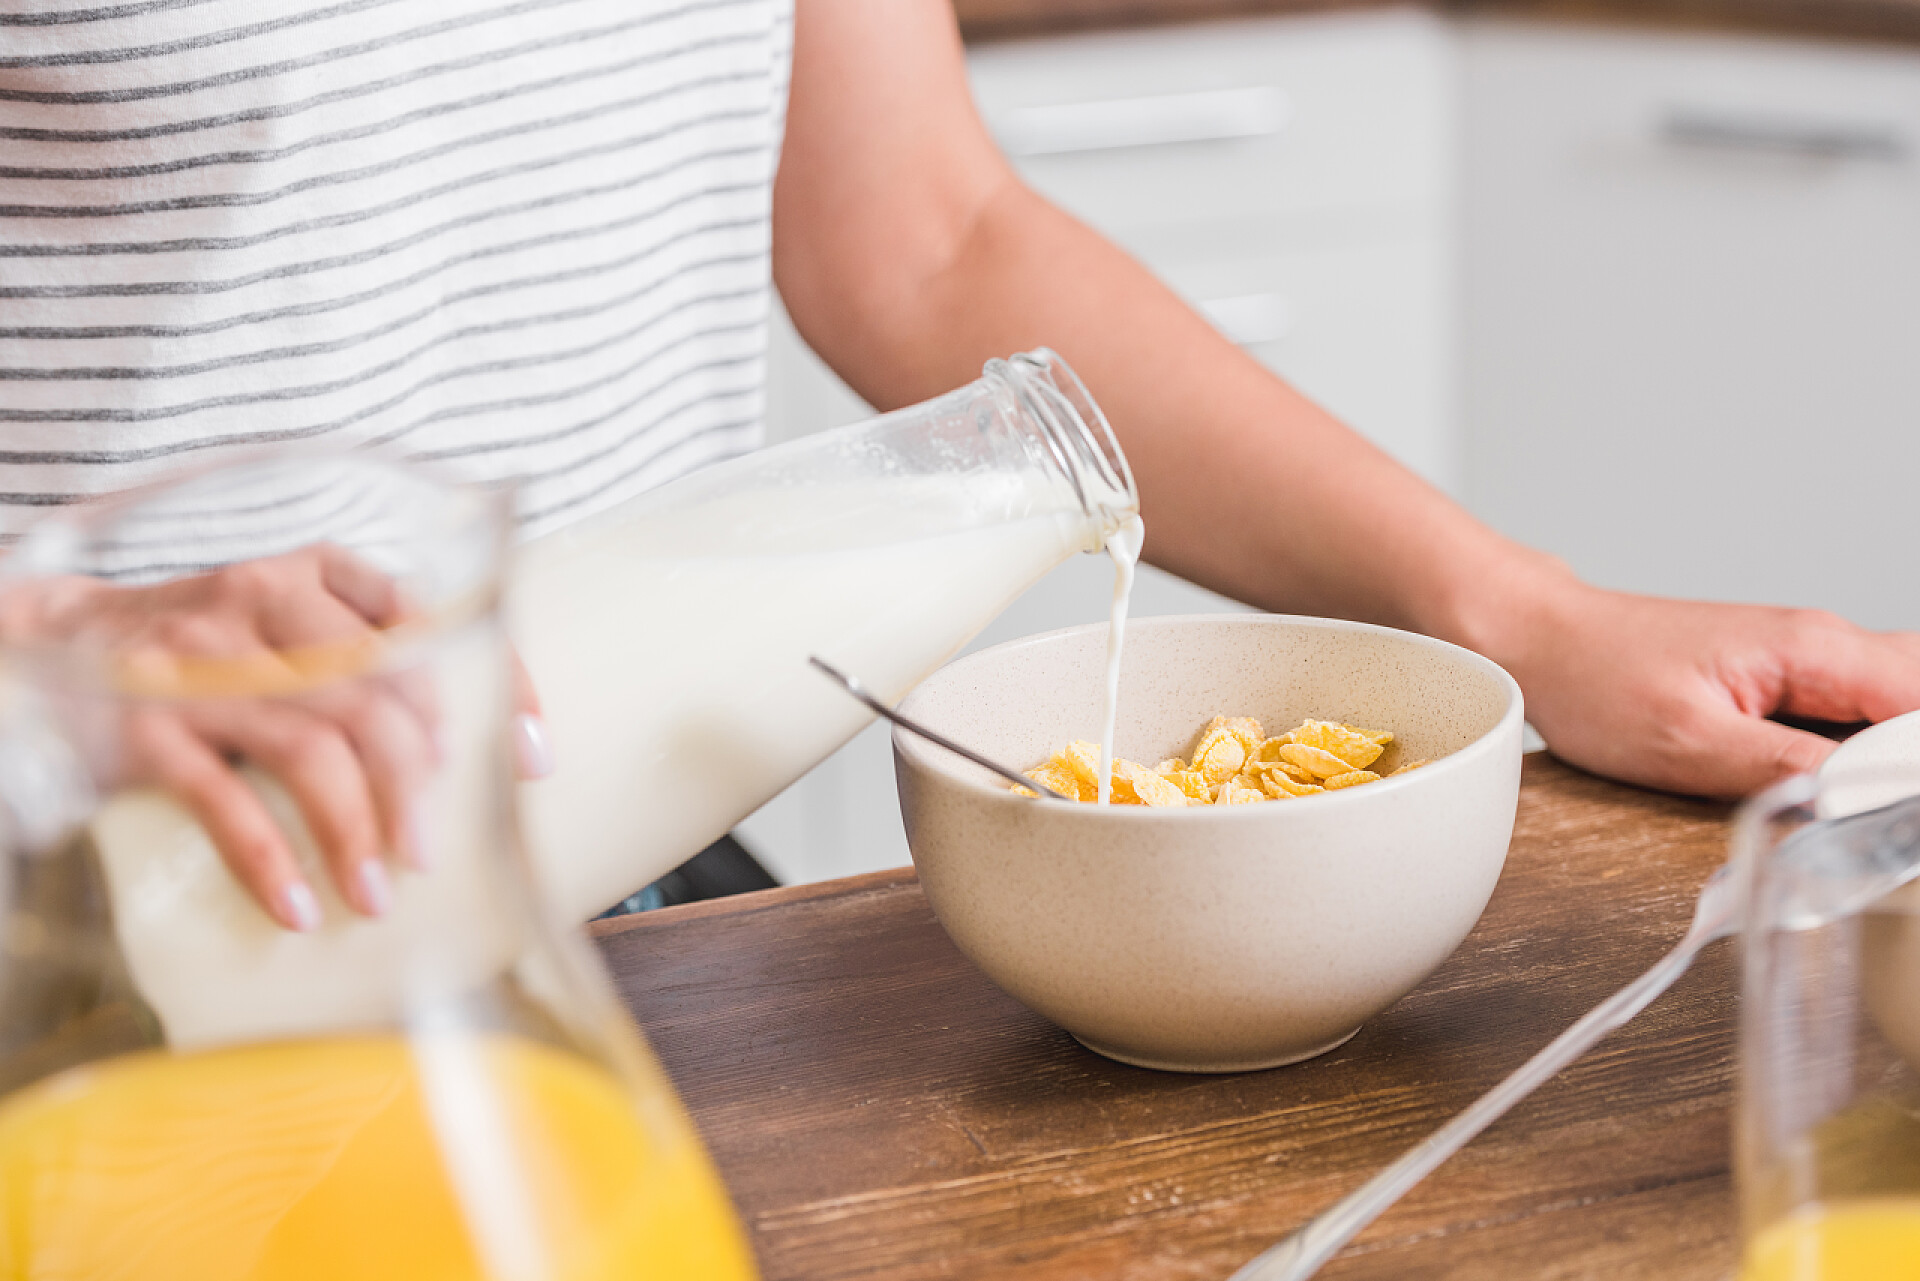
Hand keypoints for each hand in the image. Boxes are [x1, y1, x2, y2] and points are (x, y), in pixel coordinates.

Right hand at [0, 545, 546, 929]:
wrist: (42, 635)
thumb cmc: (202, 645)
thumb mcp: (286, 619)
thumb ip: (366, 655)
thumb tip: (469, 748)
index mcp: (315, 573)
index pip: (431, 621)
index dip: (496, 688)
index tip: (533, 760)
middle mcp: (263, 605)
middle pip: (378, 697)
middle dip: (420, 784)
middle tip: (430, 851)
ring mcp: (202, 666)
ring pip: (313, 751)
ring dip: (357, 833)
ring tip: (378, 892)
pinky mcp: (145, 727)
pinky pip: (224, 802)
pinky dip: (268, 861)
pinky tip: (296, 907)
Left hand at [1498, 577, 1919, 799]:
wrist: (1542, 642)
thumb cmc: (1597, 681)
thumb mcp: (1692, 743)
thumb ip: (1792, 768)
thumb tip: (1869, 798)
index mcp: (1816, 649)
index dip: (1919, 768)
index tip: (1902, 822)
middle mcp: (1825, 643)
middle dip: (1913, 764)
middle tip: (1888, 825)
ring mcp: (1806, 659)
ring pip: (1895, 705)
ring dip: (1892, 759)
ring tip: (1865, 811)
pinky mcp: (1782, 678)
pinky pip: (1852, 711)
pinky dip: (1858, 751)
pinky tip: (1833, 788)